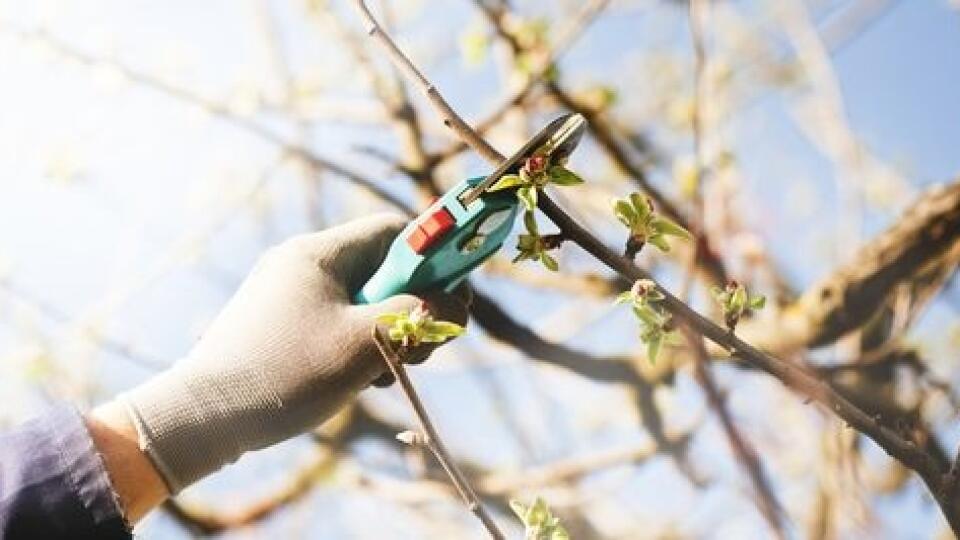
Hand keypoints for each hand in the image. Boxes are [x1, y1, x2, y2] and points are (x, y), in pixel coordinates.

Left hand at [119, 214, 469, 493]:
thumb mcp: (365, 343)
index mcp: (321, 253)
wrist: (203, 416)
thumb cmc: (286, 372)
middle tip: (423, 348)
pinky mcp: (279, 325)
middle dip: (414, 306)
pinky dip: (360, 345)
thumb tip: (453, 302)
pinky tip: (358, 379)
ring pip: (363, 301)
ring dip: (389, 332)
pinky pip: (337, 322)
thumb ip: (417, 315)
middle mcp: (303, 264)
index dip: (433, 257)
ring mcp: (288, 295)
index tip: (452, 296)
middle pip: (383, 269)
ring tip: (386, 371)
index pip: (395, 231)